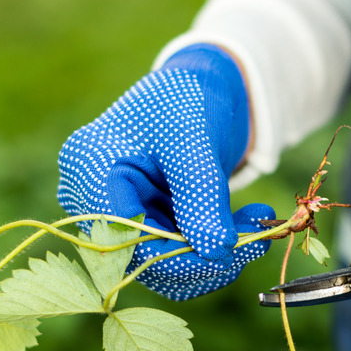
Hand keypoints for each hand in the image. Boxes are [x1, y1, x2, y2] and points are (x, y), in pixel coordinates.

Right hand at [58, 44, 274, 299]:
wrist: (196, 87)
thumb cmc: (186, 99)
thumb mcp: (194, 142)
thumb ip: (202, 197)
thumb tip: (219, 253)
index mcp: (91, 172)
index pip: (127, 241)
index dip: (179, 257)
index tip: (233, 250)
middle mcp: (94, 201)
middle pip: (147, 259)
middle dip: (206, 255)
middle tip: (259, 238)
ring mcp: (119, 215)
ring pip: (167, 264)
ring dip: (216, 253)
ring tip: (258, 221)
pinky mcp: (146, 224)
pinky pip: (178, 254)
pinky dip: (213, 245)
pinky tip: (245, 222)